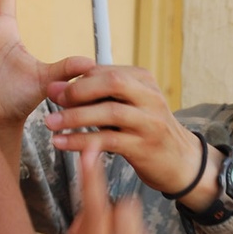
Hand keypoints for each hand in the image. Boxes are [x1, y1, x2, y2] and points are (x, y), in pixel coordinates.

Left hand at [43, 65, 207, 195]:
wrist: (181, 162)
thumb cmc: (147, 131)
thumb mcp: (133, 106)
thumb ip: (105, 95)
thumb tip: (62, 87)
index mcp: (144, 82)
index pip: (108, 70)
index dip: (79, 78)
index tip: (55, 87)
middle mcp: (150, 98)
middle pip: (113, 82)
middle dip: (79, 89)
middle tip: (55, 99)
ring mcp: (149, 122)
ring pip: (109, 112)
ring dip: (75, 117)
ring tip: (51, 124)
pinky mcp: (143, 147)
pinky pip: (108, 141)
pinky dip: (81, 141)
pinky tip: (62, 143)